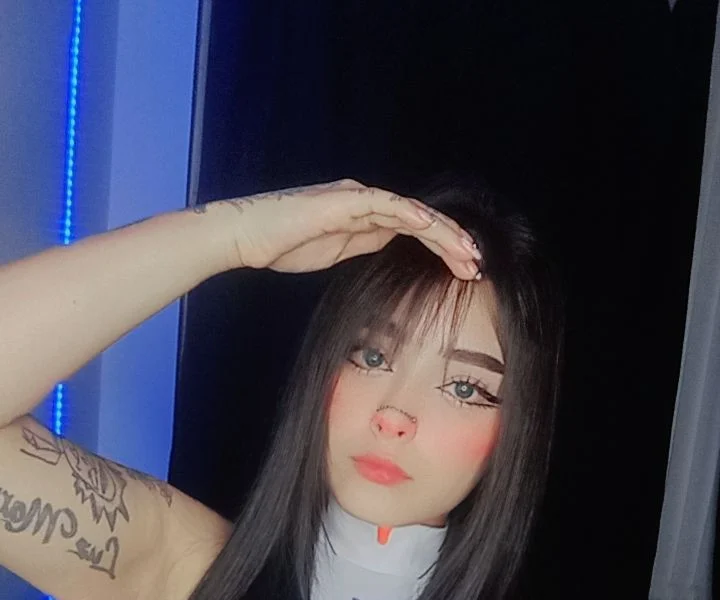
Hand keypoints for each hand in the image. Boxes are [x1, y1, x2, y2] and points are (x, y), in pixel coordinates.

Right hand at [209, 179, 481, 278]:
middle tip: (478, 265)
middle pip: (422, 222)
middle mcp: (367, 202)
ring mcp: (357, 198)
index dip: (445, 249)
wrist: (249, 235)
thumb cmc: (284, 245)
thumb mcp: (334, 252)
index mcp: (367, 217)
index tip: (467, 271)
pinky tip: (431, 228)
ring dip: (442, 233)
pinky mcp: (344, 200)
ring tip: (467, 252)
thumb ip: (361, 247)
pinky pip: (385, 204)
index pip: (416, 232)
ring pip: (412, 213)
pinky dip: (410, 214)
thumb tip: (385, 252)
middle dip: (453, 243)